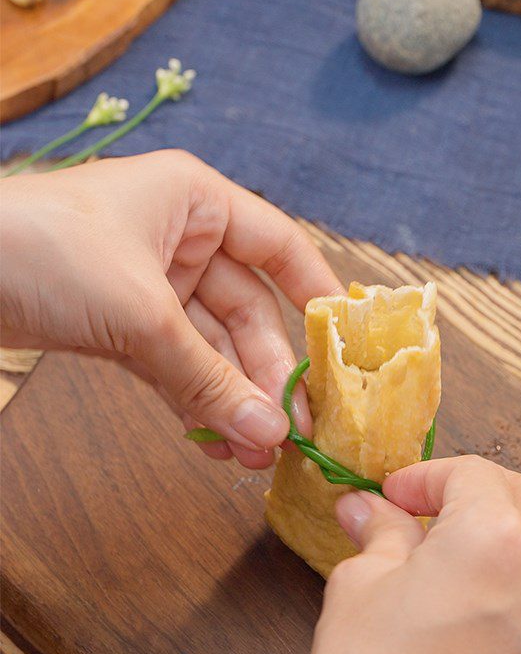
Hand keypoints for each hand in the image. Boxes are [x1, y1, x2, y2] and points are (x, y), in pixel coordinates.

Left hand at [0, 150, 341, 467]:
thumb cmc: (41, 250)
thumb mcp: (140, 313)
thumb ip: (208, 376)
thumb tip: (269, 434)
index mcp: (197, 202)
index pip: (279, 247)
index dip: (317, 293)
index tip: (346, 344)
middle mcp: (181, 238)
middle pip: (248, 311)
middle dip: (266, 373)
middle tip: (289, 429)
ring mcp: (151, 283)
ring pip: (212, 346)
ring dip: (232, 397)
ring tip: (255, 451)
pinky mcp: (121, 323)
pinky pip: (174, 365)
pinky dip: (193, 401)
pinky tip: (215, 441)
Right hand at [303, 455, 520, 653]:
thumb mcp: (361, 585)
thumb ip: (378, 533)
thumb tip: (367, 508)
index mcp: (495, 538)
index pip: (471, 472)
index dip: (425, 475)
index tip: (392, 493)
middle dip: (474, 486)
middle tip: (424, 502)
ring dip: (495, 526)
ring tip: (437, 544)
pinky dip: (506, 570)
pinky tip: (458, 588)